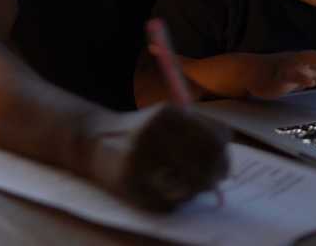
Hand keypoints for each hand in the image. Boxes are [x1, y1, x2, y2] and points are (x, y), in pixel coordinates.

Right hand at [80, 104, 230, 210]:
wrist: (91, 140)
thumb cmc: (141, 133)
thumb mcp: (168, 119)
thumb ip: (200, 132)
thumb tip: (224, 163)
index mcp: (169, 112)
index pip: (216, 140)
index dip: (224, 158)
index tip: (220, 168)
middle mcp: (155, 130)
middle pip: (206, 166)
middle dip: (210, 179)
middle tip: (206, 184)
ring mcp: (140, 155)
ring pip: (189, 188)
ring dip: (190, 192)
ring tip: (180, 186)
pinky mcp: (127, 179)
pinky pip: (165, 203)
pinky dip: (167, 202)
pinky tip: (157, 190)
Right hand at [248, 51, 315, 99]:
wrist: (250, 73)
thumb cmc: (279, 74)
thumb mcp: (305, 75)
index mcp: (309, 62)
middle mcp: (302, 61)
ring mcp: (290, 66)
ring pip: (307, 60)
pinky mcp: (278, 75)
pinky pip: (290, 74)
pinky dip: (301, 77)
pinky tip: (310, 82)